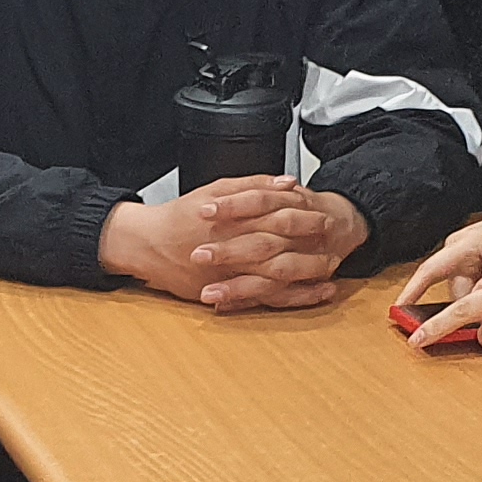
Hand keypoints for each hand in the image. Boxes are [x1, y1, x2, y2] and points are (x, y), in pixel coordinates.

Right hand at [101, 178, 360, 311]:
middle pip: (281, 247)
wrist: (147, 245)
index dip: (305, 217)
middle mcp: (232, 247)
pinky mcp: (226, 292)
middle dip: (311, 246)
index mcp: (232, 218)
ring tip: (330, 270)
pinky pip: (264, 298)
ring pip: (276, 276)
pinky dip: (291, 298)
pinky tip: (312, 294)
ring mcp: (229, 273)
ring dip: (307, 274)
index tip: (325, 215)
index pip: (277, 216)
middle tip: (335, 244)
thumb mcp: (214, 190)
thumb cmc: (181, 217)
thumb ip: (252, 185)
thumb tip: (288, 183)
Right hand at [397, 204, 481, 319]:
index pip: (430, 271)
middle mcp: (456, 248)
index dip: (412, 292)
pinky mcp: (468, 261)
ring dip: (481, 294)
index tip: (398, 310)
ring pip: (463, 290)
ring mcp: (461, 254)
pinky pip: (469, 284)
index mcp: (464, 245)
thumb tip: (471, 306)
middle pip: (454, 290)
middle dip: (474, 302)